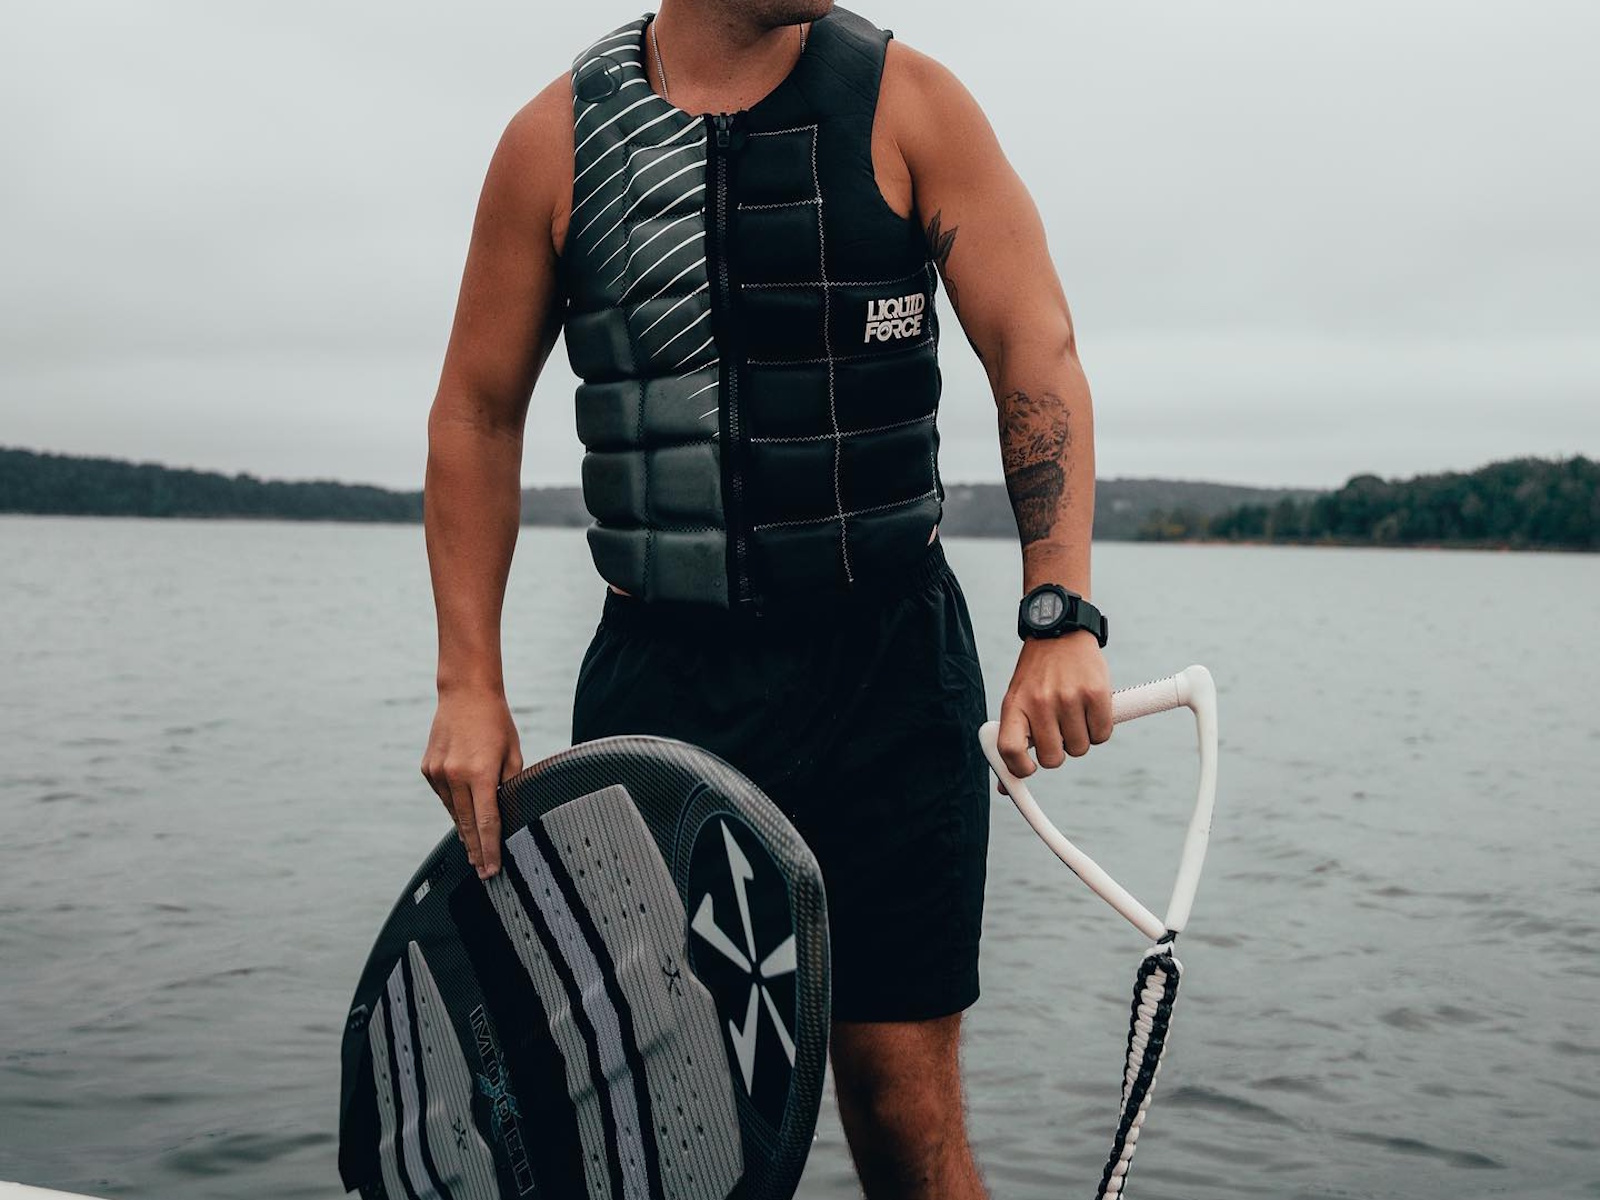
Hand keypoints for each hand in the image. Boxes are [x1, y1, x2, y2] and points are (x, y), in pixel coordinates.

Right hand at [420, 687, 523, 878]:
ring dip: (465, 831)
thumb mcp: (513, 754)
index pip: (486, 823)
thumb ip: (511, 786)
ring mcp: (437, 773)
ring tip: (475, 851)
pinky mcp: (427, 769)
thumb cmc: (496, 722)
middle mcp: (454, 776)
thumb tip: (509, 814)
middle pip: (466, 825)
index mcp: (480, 773)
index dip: (490, 850)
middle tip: (484, 872)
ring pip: (454, 813)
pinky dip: (455, 807)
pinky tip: (463, 815)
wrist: (465, 694)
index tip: (492, 870)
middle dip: (476, 851)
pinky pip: (444, 797)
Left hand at [995, 632, 1111, 790]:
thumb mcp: (1017, 700)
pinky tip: (1091, 710)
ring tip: (1074, 713)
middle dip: (1058, 752)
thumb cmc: (1037, 676)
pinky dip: (1099, 730)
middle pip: (1053, 759)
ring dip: (1080, 738)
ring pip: (1080, 749)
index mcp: (1015, 705)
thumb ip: (1014, 740)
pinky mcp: (1096, 693)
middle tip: (1058, 731)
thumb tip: (1006, 789)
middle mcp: (1040, 702)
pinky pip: (1102, 735)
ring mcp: (1068, 697)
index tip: (1029, 767)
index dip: (1019, 769)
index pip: (1009, 751)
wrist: (1060, 631)